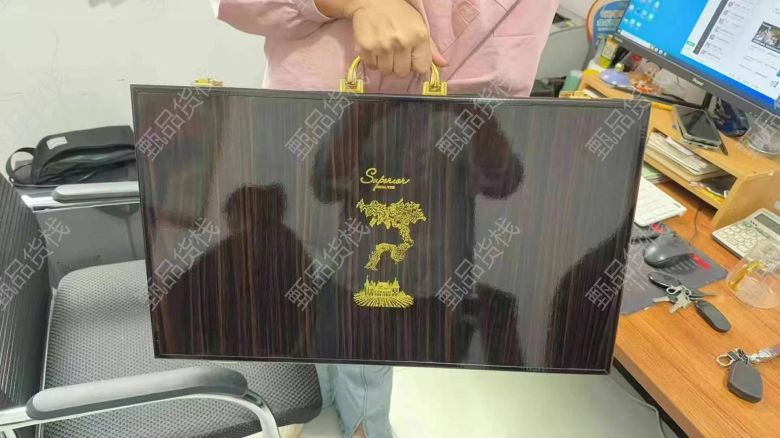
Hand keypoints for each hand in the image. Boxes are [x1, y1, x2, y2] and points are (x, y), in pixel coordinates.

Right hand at [315, 0, 447, 76]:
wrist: (372, 0)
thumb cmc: (399, 13)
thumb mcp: (419, 26)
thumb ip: (432, 48)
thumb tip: (444, 65)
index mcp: (419, 37)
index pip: (421, 68)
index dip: (415, 64)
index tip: (410, 57)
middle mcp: (402, 43)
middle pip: (402, 73)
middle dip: (399, 65)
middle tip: (395, 52)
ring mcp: (383, 47)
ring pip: (386, 71)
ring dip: (385, 64)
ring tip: (385, 49)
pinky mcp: (367, 48)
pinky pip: (372, 66)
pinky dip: (373, 61)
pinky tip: (375, 48)